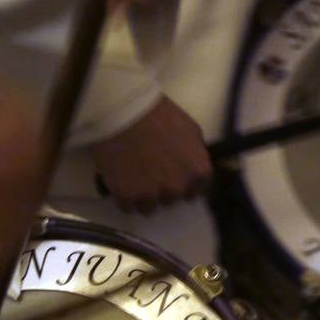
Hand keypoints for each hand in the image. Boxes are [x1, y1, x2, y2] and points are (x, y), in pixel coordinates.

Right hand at [91, 96, 211, 213]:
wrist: (124, 112)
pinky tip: (121, 181)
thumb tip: (193, 166)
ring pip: (149, 207)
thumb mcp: (191, 129)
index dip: (186, 184)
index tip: (175, 178)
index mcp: (198, 172)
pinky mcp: (127, 197)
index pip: (198, 192)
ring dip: (143, 196)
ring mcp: (152, 195)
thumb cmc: (159, 115)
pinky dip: (124, 197)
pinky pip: (128, 207)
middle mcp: (177, 188)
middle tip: (151, 172)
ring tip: (133, 177)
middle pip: (172, 199)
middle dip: (163, 189)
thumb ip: (196, 154)